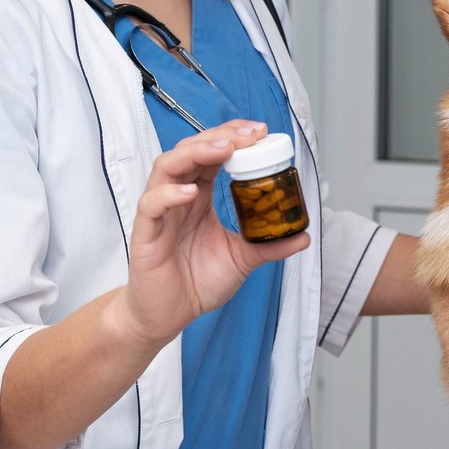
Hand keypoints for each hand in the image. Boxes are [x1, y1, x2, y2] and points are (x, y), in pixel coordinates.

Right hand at [120, 120, 309, 347]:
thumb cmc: (196, 283)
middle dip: (219, 137)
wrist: (167, 316)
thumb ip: (269, 245)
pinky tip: (191, 193)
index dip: (232, 138)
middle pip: (190, 151)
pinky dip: (169, 194)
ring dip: (195, 153)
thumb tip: (303, 236)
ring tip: (223, 149)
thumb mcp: (242, 259)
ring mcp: (160, 213)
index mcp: (199, 198)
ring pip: (167, 167)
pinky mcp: (145, 234)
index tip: (260, 132)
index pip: (212, 154)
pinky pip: (152, 205)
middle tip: (248, 134)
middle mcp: (178, 198)